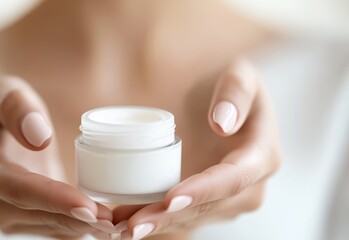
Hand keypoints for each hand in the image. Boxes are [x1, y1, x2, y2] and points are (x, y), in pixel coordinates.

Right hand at [0, 76, 117, 239]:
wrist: (11, 127)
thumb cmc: (11, 107)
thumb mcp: (6, 91)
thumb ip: (16, 107)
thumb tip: (38, 136)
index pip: (17, 188)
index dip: (53, 198)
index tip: (87, 206)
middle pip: (37, 215)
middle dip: (76, 219)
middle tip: (114, 221)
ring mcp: (9, 215)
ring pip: (51, 227)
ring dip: (84, 228)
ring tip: (118, 224)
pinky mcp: (29, 220)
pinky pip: (58, 229)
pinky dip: (85, 228)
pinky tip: (110, 225)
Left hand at [114, 59, 280, 239]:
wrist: (226, 100)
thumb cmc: (228, 84)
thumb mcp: (239, 72)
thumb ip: (236, 91)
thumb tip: (223, 123)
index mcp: (262, 155)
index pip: (233, 178)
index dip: (202, 191)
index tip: (170, 198)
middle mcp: (249, 185)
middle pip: (208, 207)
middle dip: (170, 217)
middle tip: (131, 225)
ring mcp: (228, 198)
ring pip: (193, 218)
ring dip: (158, 224)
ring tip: (120, 227)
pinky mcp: (207, 201)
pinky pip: (183, 217)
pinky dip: (156, 221)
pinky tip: (127, 222)